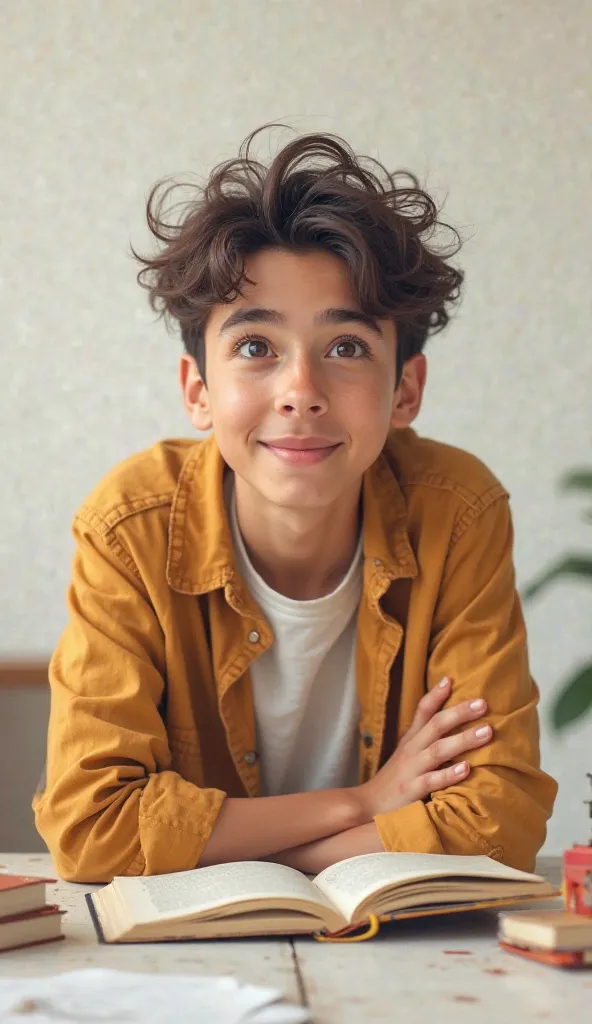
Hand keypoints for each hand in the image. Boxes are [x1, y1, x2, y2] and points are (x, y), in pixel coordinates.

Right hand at [355, 677, 491, 818]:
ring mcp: (411, 769)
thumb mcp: (407, 753)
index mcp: (411, 739)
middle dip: (460, 712)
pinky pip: (432, 781)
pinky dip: (449, 774)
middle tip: (484, 703)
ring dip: (463, 739)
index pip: (422, 711)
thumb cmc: (396, 779)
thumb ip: (426, 738)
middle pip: (436, 725)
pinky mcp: (411, 791)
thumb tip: (452, 723)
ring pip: (438, 750)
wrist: (368, 805)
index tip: (451, 679)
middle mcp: (411, 750)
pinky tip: (467, 769)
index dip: (436, 695)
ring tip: (487, 732)